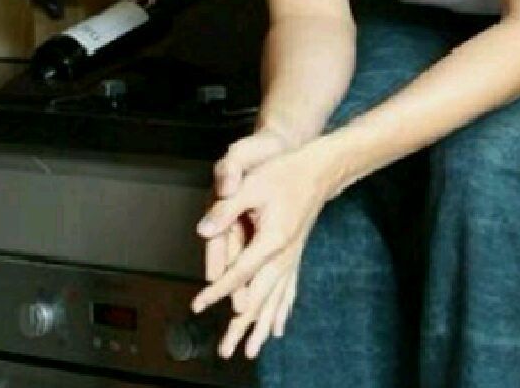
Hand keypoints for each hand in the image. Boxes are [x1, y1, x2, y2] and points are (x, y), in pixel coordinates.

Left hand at [191, 142, 336, 359]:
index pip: (238, 274)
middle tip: (226, 351)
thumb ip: (226, 209)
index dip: (217, 290)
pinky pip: (289, 290)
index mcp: (271, 240)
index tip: (199, 305)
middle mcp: (284, 255)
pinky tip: (280, 326)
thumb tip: (203, 231)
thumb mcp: (252, 185)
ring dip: (262, 325)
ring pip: (276, 299)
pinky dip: (281, 310)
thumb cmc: (285, 172)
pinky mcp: (296, 253)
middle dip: (241, 325)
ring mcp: (293, 256)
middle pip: (259, 298)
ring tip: (251, 349)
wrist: (320, 169)